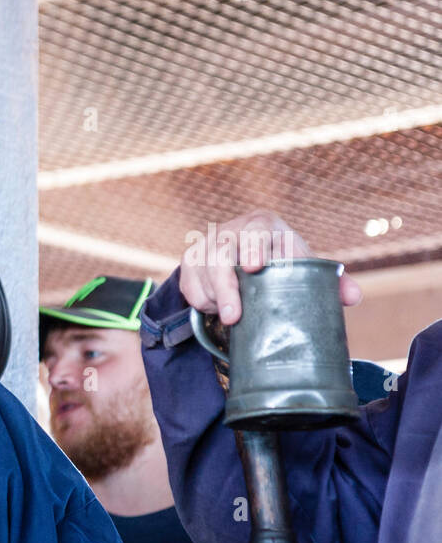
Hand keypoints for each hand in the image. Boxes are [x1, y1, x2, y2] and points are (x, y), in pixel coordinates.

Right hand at [179, 209, 361, 324]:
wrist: (240, 255)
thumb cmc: (278, 261)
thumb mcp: (301, 265)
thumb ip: (328, 281)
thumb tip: (353, 298)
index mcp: (263, 224)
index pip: (257, 228)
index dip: (255, 246)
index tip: (255, 268)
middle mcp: (231, 230)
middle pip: (221, 254)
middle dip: (226, 287)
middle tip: (234, 317)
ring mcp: (206, 245)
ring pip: (203, 274)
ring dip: (215, 299)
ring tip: (231, 318)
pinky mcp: (189, 262)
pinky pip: (191, 286)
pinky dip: (203, 302)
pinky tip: (217, 307)